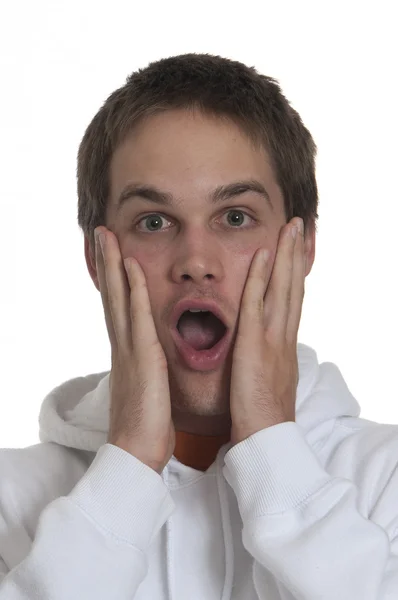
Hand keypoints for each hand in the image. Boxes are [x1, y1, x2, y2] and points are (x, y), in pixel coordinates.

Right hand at [95, 227, 174, 473]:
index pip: (119, 308)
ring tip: (108, 236)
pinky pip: (137, 315)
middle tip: (102, 233)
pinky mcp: (141, 356)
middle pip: (112, 295)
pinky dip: (133, 289)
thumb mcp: (146, 389)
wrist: (136, 452)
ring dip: (113, 265)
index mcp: (127, 353)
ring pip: (119, 298)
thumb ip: (147, 370)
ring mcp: (128, 349)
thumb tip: (151, 361)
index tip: (113, 256)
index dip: (115, 281)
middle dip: (107, 263)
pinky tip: (132, 266)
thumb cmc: (146, 425)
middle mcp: (122, 345)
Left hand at [229, 217, 304, 446]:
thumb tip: (264, 349)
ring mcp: (273, 339)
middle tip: (299, 226)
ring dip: (286, 256)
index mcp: (285, 344)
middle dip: (296, 255)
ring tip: (289, 229)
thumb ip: (267, 359)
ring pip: (283, 289)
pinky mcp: (256, 345)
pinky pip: (257, 304)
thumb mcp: (269, 379)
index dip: (295, 274)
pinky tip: (263, 256)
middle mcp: (284, 336)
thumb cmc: (262, 413)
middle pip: (294, 287)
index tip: (296, 251)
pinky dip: (261, 278)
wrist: (265, 438)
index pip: (293, 301)